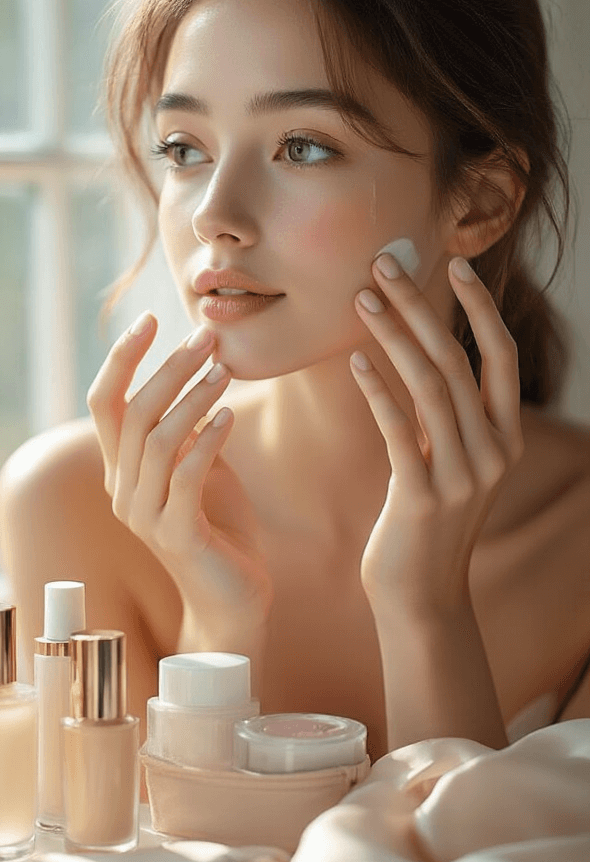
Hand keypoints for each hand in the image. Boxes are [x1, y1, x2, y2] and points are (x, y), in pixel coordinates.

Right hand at [87, 315, 273, 633]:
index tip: (150, 319)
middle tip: (205, 337)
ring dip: (193, 399)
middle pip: (132, 414)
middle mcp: (122, 491)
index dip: (122, 359)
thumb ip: (187, 427)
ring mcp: (145, 516)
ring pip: (157, 442)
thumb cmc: (219, 528)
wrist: (232, 599)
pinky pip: (187, 477)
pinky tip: (230, 416)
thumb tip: (196, 371)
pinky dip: (208, 440)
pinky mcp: (178, 536)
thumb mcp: (199, 466)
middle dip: (168, 368)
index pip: (105, 402)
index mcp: (120, 470)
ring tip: (225, 371)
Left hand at [350, 253, 523, 621]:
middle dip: (421, 306)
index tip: (456, 263)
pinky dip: (377, 391)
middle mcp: (493, 451)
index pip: (502, 356)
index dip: (481, 307)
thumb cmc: (427, 524)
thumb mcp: (453, 464)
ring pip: (430, 387)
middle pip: (458, 361)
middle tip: (383, 266)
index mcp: (507, 437)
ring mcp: (461, 476)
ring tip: (361, 299)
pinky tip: (355, 361)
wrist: (423, 598)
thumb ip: (449, 416)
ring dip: (393, 337)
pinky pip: (399, 431)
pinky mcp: (420, 498)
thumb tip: (424, 352)